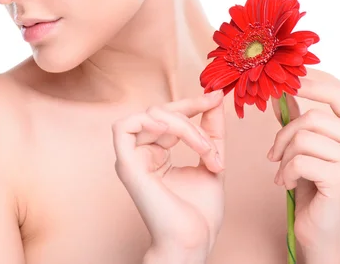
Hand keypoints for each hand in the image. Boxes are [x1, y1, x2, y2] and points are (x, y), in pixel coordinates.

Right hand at [112, 90, 225, 256]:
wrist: (194, 241)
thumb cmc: (200, 212)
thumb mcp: (211, 158)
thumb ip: (211, 128)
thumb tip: (215, 97)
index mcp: (156, 152)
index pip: (169, 115)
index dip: (192, 103)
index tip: (216, 98)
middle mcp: (141, 152)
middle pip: (160, 110)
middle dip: (192, 116)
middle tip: (213, 139)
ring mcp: (132, 158)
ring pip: (151, 115)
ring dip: (183, 126)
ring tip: (203, 149)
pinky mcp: (126, 165)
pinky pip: (124, 127)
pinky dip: (145, 121)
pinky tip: (167, 128)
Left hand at [268, 70, 339, 251]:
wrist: (322, 229)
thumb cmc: (315, 183)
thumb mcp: (309, 144)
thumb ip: (299, 116)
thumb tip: (279, 89)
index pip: (339, 93)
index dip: (310, 84)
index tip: (286, 83)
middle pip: (314, 117)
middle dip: (285, 133)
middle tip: (274, 152)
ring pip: (303, 138)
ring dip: (283, 155)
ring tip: (282, 170)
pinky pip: (299, 160)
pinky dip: (284, 172)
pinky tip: (285, 183)